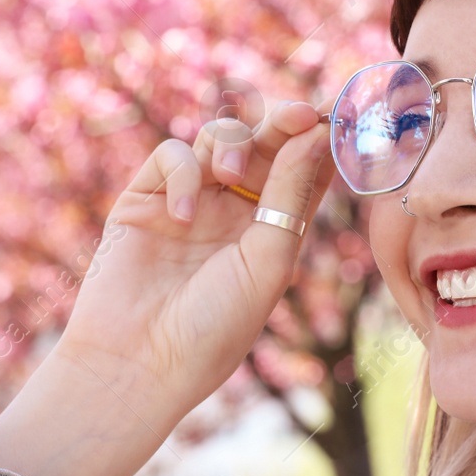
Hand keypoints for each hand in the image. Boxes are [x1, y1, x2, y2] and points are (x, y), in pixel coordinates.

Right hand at [0, 102, 335, 475]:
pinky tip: (181, 214)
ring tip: (230, 170)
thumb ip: (290, 194)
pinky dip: (182, 172)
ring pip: (217, 139)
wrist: (140, 362)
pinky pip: (171, 157)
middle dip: (279, 122)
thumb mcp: (268, 261)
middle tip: (295, 114)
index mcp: (274, 230)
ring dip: (231, 142)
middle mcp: (234, 212)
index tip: (335, 115)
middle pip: (263, 143)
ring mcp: (190, 202)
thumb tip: (318, 132)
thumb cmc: (215, 327)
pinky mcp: (145, 200)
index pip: (302, 169)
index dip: (318, 139)